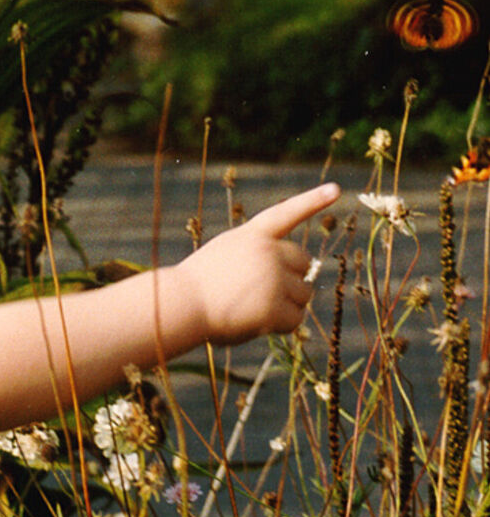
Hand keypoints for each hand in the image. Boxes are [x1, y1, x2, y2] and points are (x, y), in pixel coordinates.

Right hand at [175, 183, 340, 344]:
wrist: (180, 306)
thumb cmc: (194, 289)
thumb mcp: (223, 258)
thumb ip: (256, 259)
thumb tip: (298, 284)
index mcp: (251, 236)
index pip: (286, 213)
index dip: (312, 201)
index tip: (336, 189)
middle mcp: (267, 251)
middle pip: (304, 263)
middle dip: (292, 280)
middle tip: (264, 295)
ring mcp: (273, 278)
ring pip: (304, 294)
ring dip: (286, 305)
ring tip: (252, 310)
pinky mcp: (273, 306)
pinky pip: (294, 319)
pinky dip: (279, 326)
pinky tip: (255, 324)